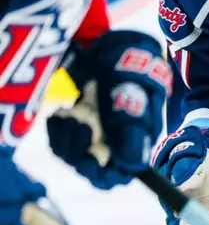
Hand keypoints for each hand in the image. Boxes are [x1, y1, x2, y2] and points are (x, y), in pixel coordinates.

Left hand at [47, 31, 171, 188]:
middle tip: (78, 127)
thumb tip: (133, 164)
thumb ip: (133, 127)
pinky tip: (62, 112)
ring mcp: (94, 136)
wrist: (111, 48)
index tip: (89, 161)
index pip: (119, 176)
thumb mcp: (135, 94)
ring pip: (73, 157)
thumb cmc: (129, 70)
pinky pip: (60, 142)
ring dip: (66, 138)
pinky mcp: (75, 127)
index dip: (104, 176)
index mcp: (135, 143)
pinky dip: (56, 130)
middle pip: (93, 171)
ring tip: (72, 112)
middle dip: (79, 155)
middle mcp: (114, 144)